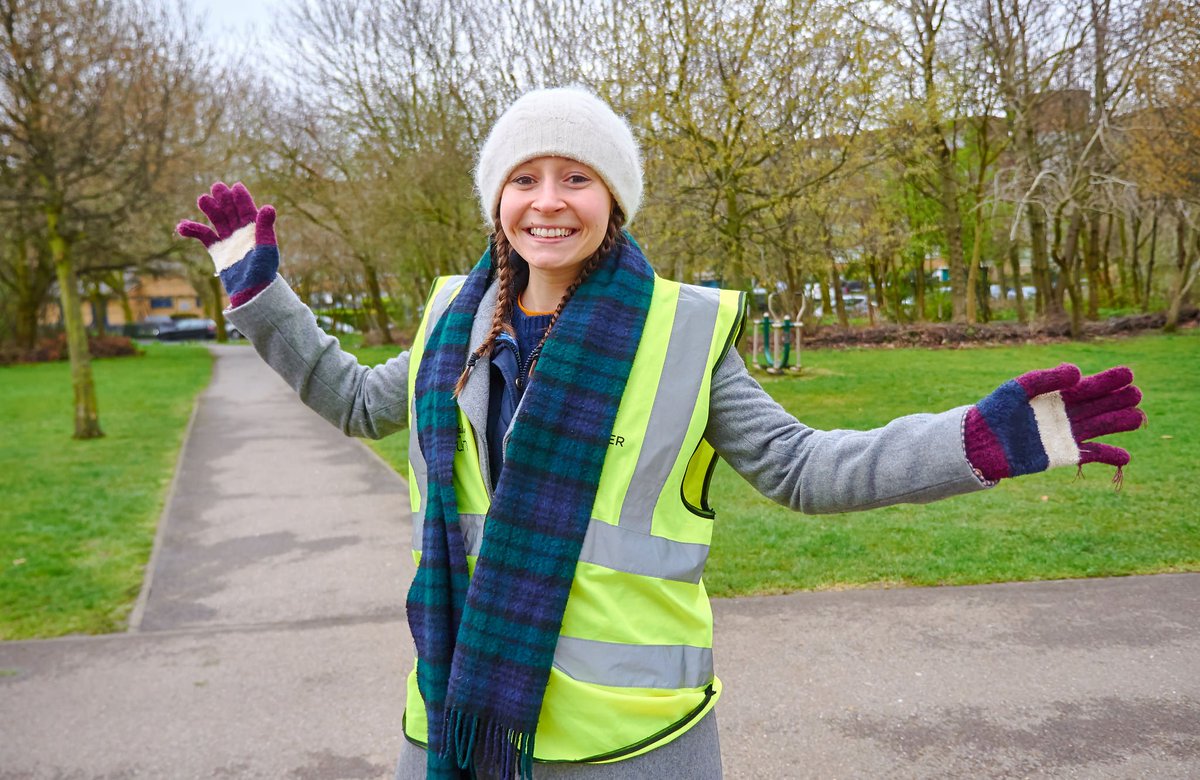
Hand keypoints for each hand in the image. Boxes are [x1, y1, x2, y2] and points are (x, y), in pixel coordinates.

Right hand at [177, 181, 278, 306]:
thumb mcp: (266, 248)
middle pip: (231, 212)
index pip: (247, 211)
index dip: (242, 199)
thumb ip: (265, 228)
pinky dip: (193, 230)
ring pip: (217, 220)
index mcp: (255, 231)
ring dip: (210, 209)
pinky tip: (181, 226)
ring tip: (202, 199)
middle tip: (217, 187)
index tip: (236, 187)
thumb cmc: (262, 271)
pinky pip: (204, 236)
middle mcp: (242, 233)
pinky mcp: (217, 250)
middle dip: (224, 199)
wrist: (250, 292)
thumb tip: (269, 207)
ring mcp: (229, 240)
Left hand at [964, 363, 1143, 482]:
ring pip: (1098, 426)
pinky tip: (1125, 456)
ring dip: (1118, 423)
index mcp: (1054, 395)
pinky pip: (1090, 454)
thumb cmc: (996, 411)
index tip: (1128, 375)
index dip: (1107, 381)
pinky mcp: (1062, 455)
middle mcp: (1064, 413)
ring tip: (1138, 418)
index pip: (1086, 386)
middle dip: (1117, 399)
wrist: (979, 443)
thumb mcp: (1018, 389)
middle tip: (1136, 394)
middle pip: (1097, 405)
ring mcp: (1065, 434)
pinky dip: (1108, 456)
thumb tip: (1078, 372)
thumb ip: (1045, 379)